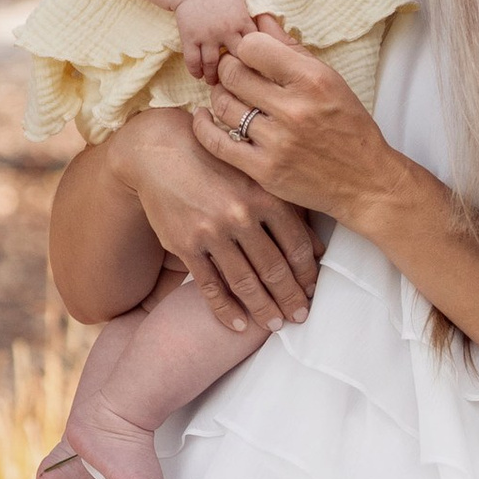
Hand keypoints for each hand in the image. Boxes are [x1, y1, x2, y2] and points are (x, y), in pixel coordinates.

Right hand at [109, 106, 318, 333]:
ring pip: (245, 282)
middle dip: (290, 298)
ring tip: (276, 325)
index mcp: (265, 195)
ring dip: (264, 309)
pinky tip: (240, 325)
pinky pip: (210, 286)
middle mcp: (240, 215)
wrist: (160, 153)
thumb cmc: (216, 164)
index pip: (296, 246)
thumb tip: (317, 250)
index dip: (307, 274)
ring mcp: (211, 232)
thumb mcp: (256, 177)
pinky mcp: (185, 244)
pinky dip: (227, 310)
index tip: (313, 293)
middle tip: (300, 317)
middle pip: (274, 269)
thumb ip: (287, 210)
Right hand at [172, 0, 257, 84]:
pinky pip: (192, 61)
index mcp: (242, 21)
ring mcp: (207, 35)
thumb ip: (250, 22)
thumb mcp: (241, 3)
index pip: (255, 48)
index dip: (256, 63)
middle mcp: (226, 30)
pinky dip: (195, 71)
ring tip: (214, 82)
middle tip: (236, 84)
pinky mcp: (189, 37)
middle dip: (237, 74)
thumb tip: (266, 39)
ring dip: (213, 77)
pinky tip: (198, 75)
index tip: (256, 74)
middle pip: (236, 60)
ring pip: (212, 64)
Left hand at [189, 24, 398, 224]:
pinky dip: (204, 126)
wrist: (365, 181)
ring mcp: (277, 142)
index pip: (253, 46)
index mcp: (313, 80)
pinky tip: (205, 117)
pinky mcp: (264, 170)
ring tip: (226, 94)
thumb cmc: (348, 126)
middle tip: (231, 73)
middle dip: (227, 69)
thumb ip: (291, 49)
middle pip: (232, 73)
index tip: (248, 55)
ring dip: (219, 96)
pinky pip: (216, 142)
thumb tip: (261, 18)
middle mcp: (294, 109)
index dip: (245, 47)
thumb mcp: (329, 80)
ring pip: (223, 105)